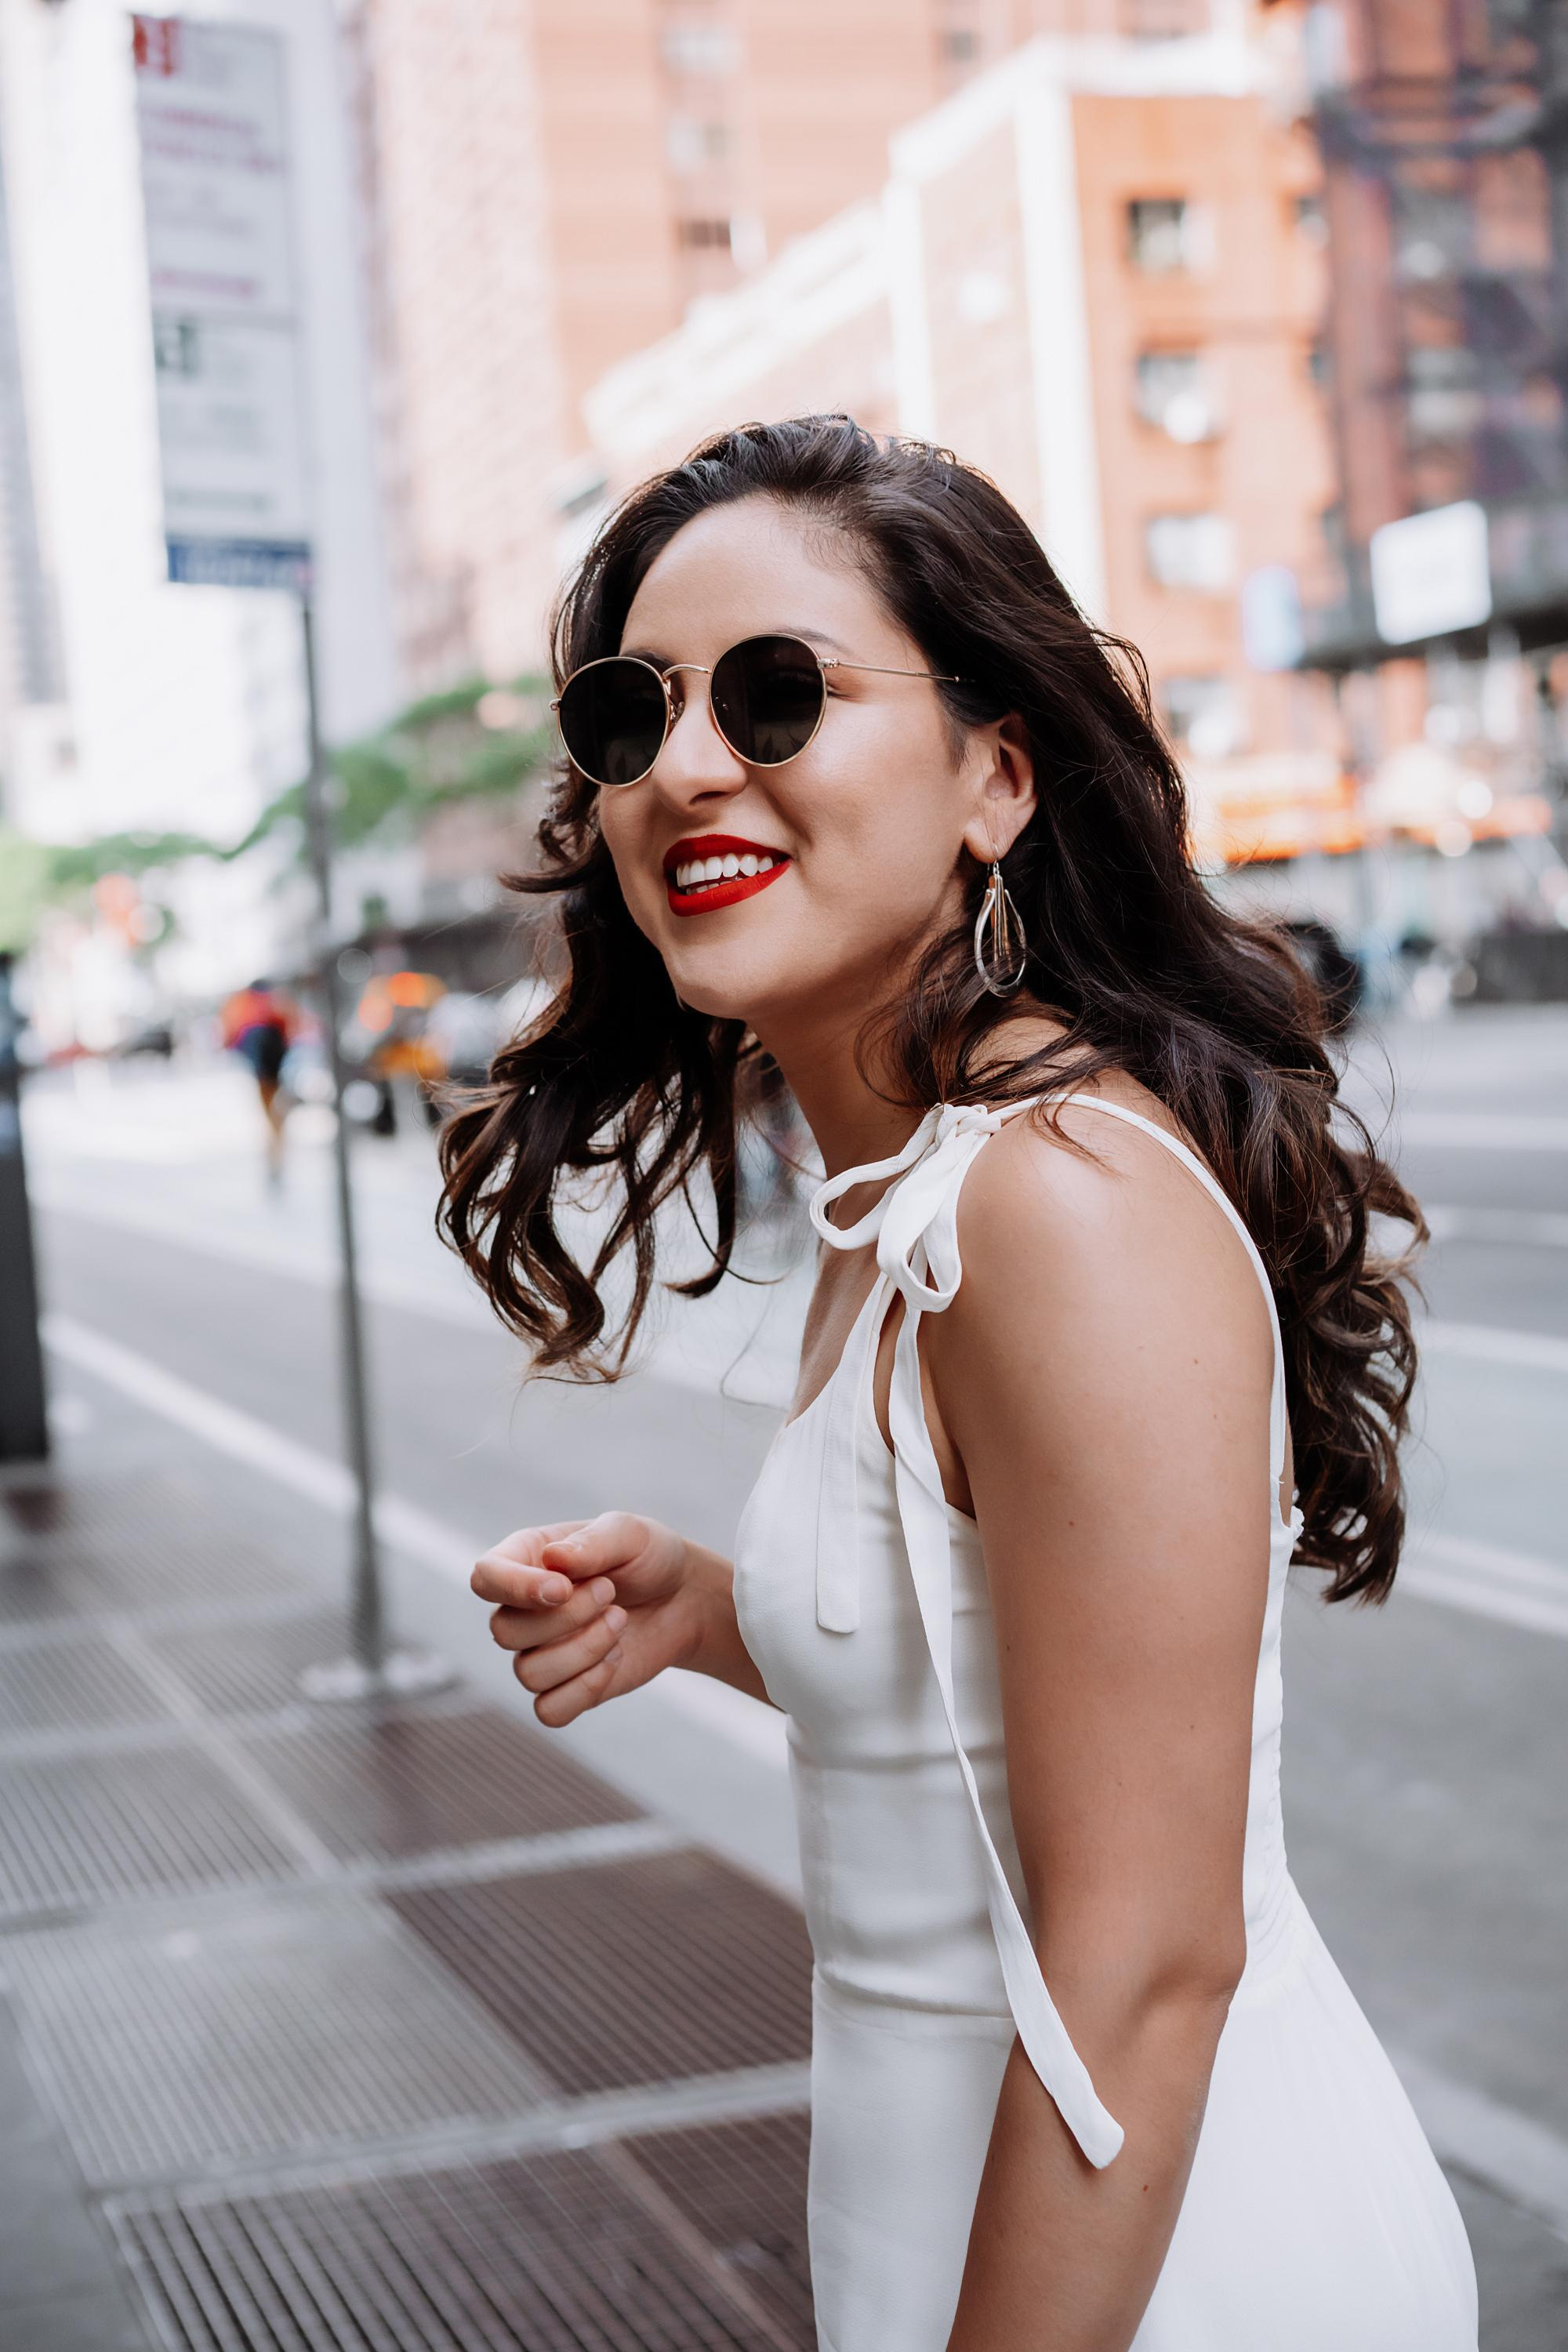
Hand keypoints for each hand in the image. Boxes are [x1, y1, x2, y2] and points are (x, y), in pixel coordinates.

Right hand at [471, 1512, 705, 1727]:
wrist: (684, 1598)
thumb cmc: (648, 1557)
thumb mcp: (629, 1534)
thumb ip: (592, 1544)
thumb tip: (553, 1560)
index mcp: (527, 1559)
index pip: (485, 1578)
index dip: (514, 1589)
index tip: (563, 1588)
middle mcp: (522, 1609)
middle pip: (504, 1632)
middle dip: (566, 1618)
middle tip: (611, 1592)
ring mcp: (540, 1652)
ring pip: (528, 1674)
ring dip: (584, 1650)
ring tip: (620, 1620)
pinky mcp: (564, 1688)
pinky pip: (549, 1710)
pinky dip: (586, 1688)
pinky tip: (615, 1657)